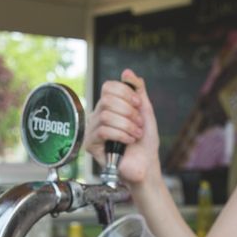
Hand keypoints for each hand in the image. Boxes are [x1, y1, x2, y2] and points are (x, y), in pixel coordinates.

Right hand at [84, 68, 161, 185]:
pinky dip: (121, 134)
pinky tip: (129, 141)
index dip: (124, 92)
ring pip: (105, 115)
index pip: (108, 87)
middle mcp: (98, 116)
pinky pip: (103, 131)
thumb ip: (137, 91)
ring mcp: (93, 130)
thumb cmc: (145, 142)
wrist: (146, 165)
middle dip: (128, 111)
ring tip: (136, 134)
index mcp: (109, 106)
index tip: (138, 104)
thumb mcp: (145, 111)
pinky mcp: (91, 145)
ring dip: (127, 125)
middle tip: (139, 123)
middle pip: (106, 100)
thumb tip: (127, 72)